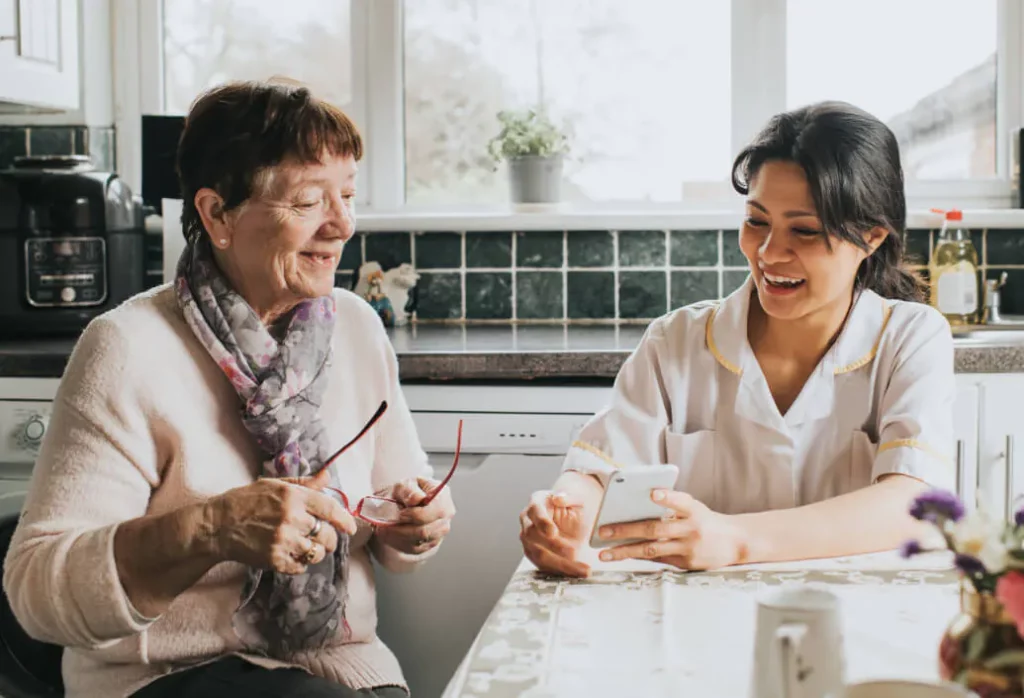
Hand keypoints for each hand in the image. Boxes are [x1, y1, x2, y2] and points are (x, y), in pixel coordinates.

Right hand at [206, 468, 356, 574]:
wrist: (217, 525)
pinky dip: (300, 563)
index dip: (345, 520)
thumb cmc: (245, 501)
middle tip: (323, 538)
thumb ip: (304, 484)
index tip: (351, 528)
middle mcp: (292, 518)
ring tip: (306, 547)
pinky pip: (301, 566)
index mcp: (294, 496)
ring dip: (316, 552)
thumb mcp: (275, 485)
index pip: (330, 508)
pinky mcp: (275, 560)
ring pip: (316, 552)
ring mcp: (283, 541)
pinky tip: (292, 555)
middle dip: (329, 539)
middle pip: (327, 535)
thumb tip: (327, 476)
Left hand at [374, 477, 455, 554]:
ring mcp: (440, 531)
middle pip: (426, 531)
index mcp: (443, 496)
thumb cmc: (407, 492)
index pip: (436, 510)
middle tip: (387, 524)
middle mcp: (446, 515)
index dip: (416, 515)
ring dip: (398, 537)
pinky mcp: (430, 544)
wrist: (404, 504)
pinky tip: (391, 534)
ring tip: (385, 528)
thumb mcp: (404, 484)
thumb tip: (416, 499)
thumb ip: (410, 490)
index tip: (400, 513)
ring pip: (418, 542)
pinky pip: (414, 549)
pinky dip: (398, 543)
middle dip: (403, 529)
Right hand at [519, 490, 590, 577]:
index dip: (542, 523)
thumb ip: (569, 497)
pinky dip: (560, 571)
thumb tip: (559, 498)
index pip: (535, 511)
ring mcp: (529, 538)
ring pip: (538, 555)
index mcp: (536, 502)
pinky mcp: (535, 553)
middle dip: (554, 547)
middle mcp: (528, 521)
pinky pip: (544, 565)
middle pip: (533, 537)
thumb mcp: (577, 497)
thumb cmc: (573, 504)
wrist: (571, 513)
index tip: (553, 533)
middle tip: (575, 554)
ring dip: (560, 564)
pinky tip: (576, 573)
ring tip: (582, 569)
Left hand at [596, 489, 747, 570]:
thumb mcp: (694, 508)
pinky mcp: (687, 563)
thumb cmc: (705, 520)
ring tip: (605, 552)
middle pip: (655, 528)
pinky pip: (657, 559)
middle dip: (626, 530)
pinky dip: (638, 555)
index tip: (652, 494)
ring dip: (625, 551)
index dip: (667, 497)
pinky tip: (621, 554)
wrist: (735, 542)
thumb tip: (636, 507)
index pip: (680, 501)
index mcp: (694, 509)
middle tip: (602, 530)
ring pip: (652, 549)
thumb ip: (671, 506)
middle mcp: (692, 528)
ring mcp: (689, 547)